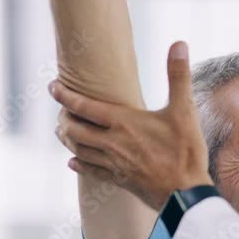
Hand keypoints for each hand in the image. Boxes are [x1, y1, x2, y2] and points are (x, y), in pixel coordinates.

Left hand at [52, 41, 212, 210]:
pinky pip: (91, 170)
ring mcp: (114, 163)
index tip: (52, 86)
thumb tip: (179, 44)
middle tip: (59, 110)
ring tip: (62, 131)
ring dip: (67, 139)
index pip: (83, 105)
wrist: (186, 195)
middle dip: (63, 118)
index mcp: (123, 122)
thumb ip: (178, 76)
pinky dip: (79, 164)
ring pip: (78, 149)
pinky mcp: (119, 180)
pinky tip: (74, 161)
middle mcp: (112, 143)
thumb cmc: (186, 152)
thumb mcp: (185, 111)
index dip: (64, 95)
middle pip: (74, 129)